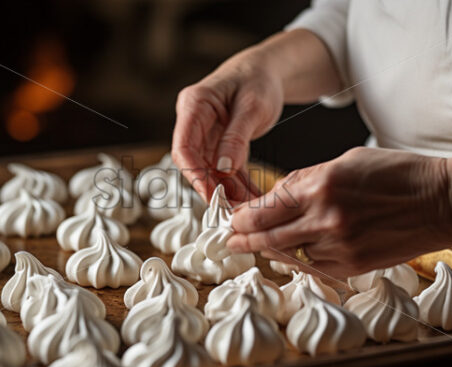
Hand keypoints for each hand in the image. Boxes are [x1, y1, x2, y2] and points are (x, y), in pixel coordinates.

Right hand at [171, 48, 280, 203]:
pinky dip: (238, 185)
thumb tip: (223, 168)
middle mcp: (195, 121)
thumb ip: (237, 137)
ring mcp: (205, 134)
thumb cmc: (259, 78)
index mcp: (195, 105)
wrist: (267, 70)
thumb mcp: (252, 106)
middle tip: (233, 211)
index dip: (194, 174)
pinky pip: (225, 169)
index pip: (183, 147)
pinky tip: (252, 200)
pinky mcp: (219, 144)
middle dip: (214, 189)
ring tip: (248, 209)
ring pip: (211, 171)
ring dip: (229, 192)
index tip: (212, 195)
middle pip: (195, 164)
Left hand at [226, 147, 451, 278]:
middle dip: (242, 238)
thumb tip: (276, 196)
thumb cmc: (399, 174)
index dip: (242, 215)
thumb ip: (306, 180)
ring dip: (269, 250)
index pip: (264, 207)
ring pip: (287, 254)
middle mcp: (324, 218)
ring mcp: (338, 246)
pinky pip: (313, 266)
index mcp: (319, 185)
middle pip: (266, 235)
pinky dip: (299, 259)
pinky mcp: (352, 266)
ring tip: (254, 247)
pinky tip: (291, 254)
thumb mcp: (346, 161)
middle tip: (229, 240)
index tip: (232, 217)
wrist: (444, 202)